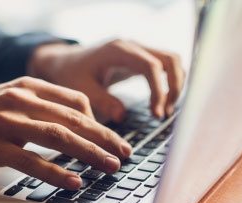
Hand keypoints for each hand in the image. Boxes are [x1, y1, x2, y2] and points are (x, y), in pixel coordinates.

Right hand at [0, 77, 131, 190]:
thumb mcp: (4, 100)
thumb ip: (35, 107)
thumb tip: (68, 124)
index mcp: (25, 86)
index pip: (75, 101)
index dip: (99, 122)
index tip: (113, 138)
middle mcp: (18, 99)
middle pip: (72, 119)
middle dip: (104, 138)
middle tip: (125, 154)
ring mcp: (4, 121)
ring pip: (57, 137)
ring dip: (88, 154)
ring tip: (110, 167)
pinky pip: (30, 160)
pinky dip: (56, 173)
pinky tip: (73, 182)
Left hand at [29, 39, 185, 120]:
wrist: (66, 62)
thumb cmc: (71, 74)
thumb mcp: (81, 88)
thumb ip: (101, 100)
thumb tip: (121, 117)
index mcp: (118, 50)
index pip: (150, 66)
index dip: (158, 90)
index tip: (156, 114)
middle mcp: (132, 46)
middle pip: (170, 59)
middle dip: (174, 87)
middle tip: (164, 114)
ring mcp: (138, 50)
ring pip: (172, 61)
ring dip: (175, 85)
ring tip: (164, 111)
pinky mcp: (140, 58)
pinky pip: (165, 65)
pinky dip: (170, 82)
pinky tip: (162, 102)